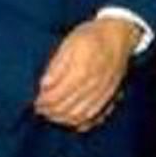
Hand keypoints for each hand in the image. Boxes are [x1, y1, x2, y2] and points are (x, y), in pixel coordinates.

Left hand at [34, 15, 138, 129]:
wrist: (119, 34)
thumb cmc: (92, 36)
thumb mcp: (69, 43)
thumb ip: (56, 65)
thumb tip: (44, 85)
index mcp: (81, 72)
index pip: (56, 97)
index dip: (43, 102)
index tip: (36, 100)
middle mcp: (93, 86)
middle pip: (66, 109)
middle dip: (50, 111)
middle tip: (40, 108)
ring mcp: (102, 93)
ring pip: (79, 116)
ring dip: (62, 118)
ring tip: (52, 113)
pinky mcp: (109, 95)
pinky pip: (94, 116)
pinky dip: (81, 122)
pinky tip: (72, 119)